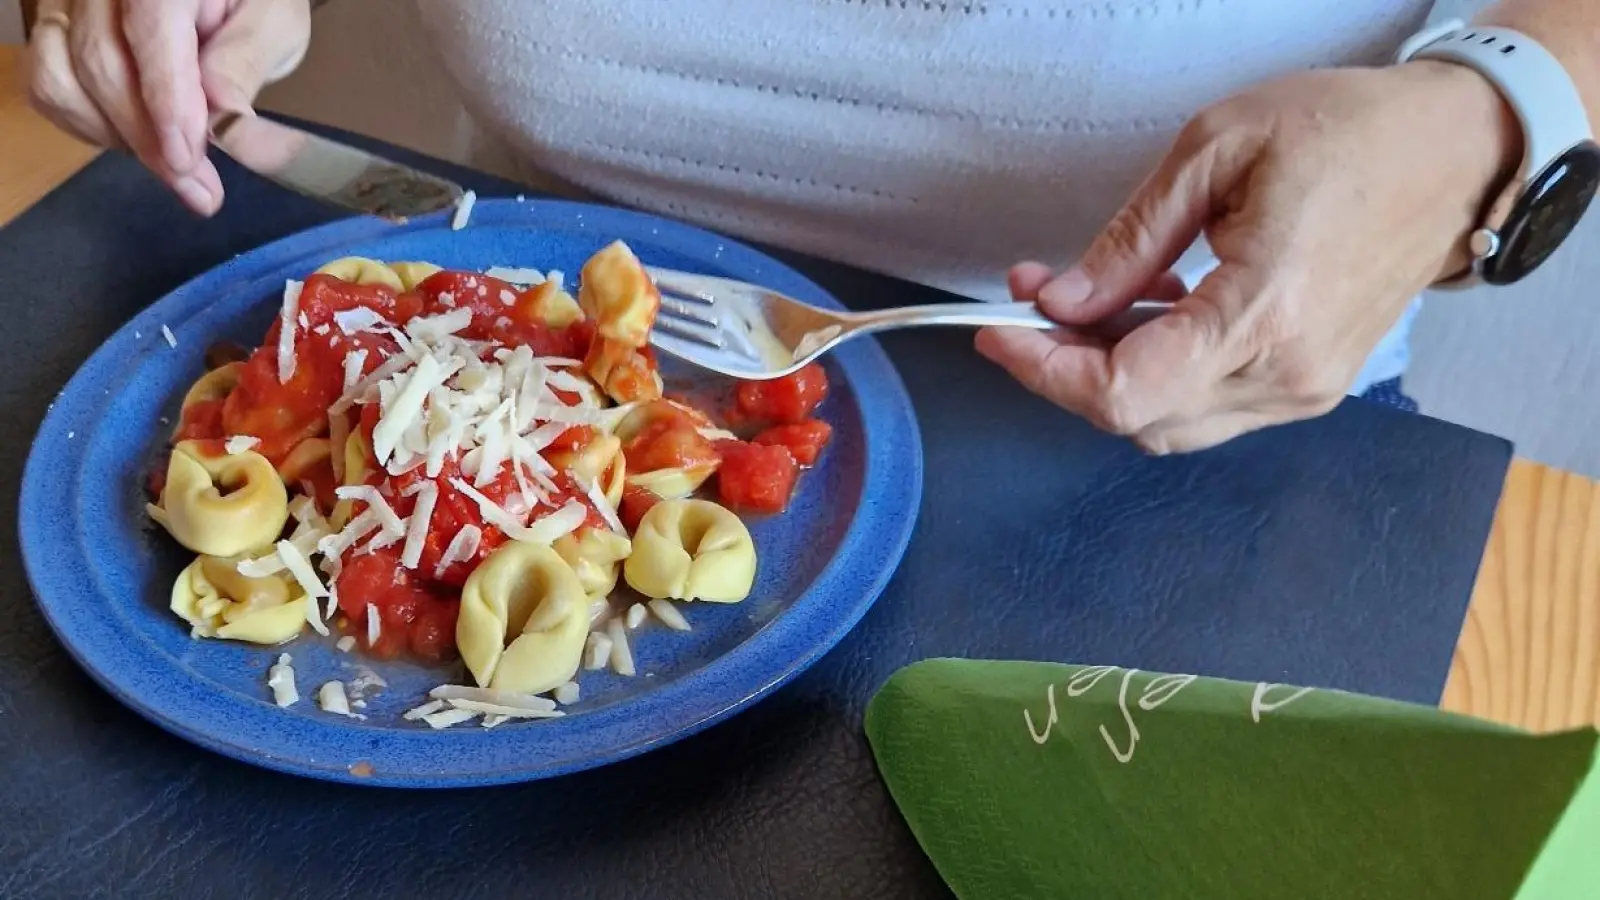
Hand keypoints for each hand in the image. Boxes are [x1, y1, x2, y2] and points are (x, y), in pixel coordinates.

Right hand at [25, 0, 312, 215]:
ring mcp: (70, 4)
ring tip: (175, 166)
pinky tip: (139, 142)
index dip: (165, 101)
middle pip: (100, 63)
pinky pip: (50, 88)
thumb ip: (244, 64)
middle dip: (149, 140)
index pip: (151, 27)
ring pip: (62, 80)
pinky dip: (89, 126)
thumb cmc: (253, 1)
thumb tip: (221, 117)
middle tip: (200, 190)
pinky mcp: (57, 30)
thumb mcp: (273, 24)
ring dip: (116, 137)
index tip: (186, 159)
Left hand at [976, 61, 1521, 453]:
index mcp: (1263, 313)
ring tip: (1088, 301)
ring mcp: (1303, 390)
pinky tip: (1150, 313)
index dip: (1043, 371)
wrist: (1456, 153)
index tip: (998, 331)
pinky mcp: (1309, 386)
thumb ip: (1130, 241)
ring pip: (1167, 421)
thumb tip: (1062, 303)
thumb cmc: (1349, 134)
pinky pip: (1208, 406)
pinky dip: (1159, 373)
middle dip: (1064, 365)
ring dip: (1109, 372)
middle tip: (1034, 301)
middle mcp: (1286, 373)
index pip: (1123, 392)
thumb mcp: (1216, 154)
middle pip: (1135, 416)